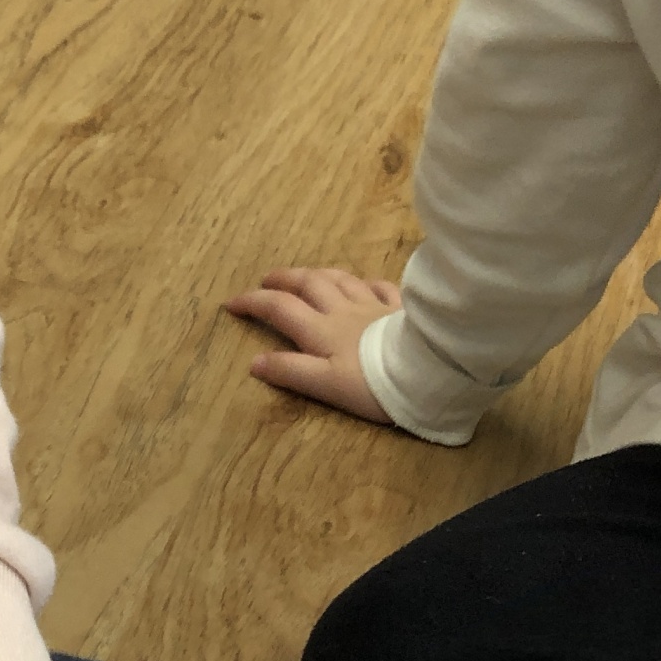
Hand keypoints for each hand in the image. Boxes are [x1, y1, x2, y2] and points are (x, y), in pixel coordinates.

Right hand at [223, 266, 400, 422]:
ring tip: (307, 275)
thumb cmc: (374, 384)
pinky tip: (366, 285)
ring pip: (341, 280)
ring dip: (319, 274)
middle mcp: (343, 310)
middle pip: (308, 284)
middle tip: (266, 279)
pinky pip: (381, 288)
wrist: (429, 371)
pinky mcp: (401, 309)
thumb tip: (255, 362)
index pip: (279, 308)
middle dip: (283, 279)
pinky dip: (367, 284)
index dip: (253, 302)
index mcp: (321, 330)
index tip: (232, 303)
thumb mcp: (326, 386)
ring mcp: (373, 306)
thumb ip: (291, 371)